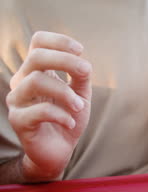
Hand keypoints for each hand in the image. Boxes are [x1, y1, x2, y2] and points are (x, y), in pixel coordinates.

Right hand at [6, 31, 91, 181]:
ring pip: (36, 81)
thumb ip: (81, 77)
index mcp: (37, 71)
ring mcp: (17, 100)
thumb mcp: (81, 94)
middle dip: (66, 61)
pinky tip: (70, 123)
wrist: (59, 150)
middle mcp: (23, 81)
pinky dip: (61, 115)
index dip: (59, 41)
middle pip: (36, 56)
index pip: (38, 42)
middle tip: (86, 72)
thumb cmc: (69, 117)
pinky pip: (39, 111)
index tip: (81, 51)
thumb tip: (83, 64)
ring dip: (65, 92)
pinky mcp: (18, 121)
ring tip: (79, 107)